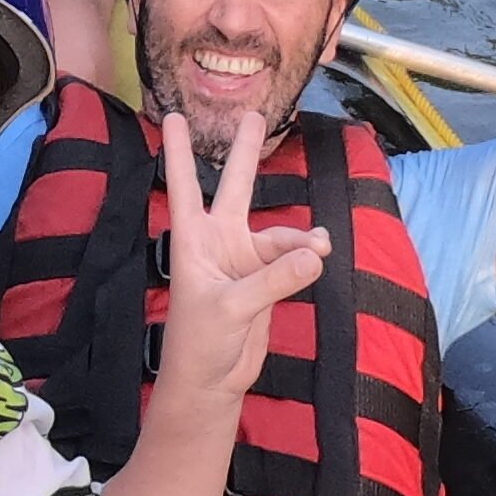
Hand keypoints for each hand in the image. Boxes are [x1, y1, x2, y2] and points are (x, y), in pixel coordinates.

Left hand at [145, 110, 329, 398]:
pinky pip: (292, 258)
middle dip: (245, 152)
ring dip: (300, 239)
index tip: (175, 116)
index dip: (181, 153)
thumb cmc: (200, 342)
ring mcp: (243, 259)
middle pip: (234, 187)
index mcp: (192, 240)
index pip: (184, 186)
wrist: (212, 382)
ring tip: (320, 248)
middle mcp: (217, 241)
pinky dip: (307, 257)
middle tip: (254, 113)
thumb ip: (273, 279)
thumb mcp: (231, 308)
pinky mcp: (265, 280)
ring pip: (278, 233)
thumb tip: (315, 252)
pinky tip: (320, 257)